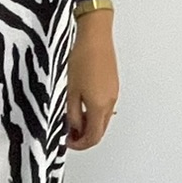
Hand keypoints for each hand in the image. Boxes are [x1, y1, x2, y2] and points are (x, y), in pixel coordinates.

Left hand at [64, 8, 117, 149]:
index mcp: (99, 106)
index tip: (68, 142)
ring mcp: (114, 94)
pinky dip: (95, 113)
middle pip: (100, 130)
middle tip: (69, 134)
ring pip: (103, 119)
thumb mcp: (71, 91)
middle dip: (85, 137)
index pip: (93, 137)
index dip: (80, 145)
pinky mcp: (113, 85)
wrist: (96, 37)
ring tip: (73, 118)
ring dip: (90, 124)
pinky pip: (106, 107)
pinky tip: (82, 105)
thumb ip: (72, 114)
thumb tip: (74, 128)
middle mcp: (110, 103)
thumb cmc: (81, 60)